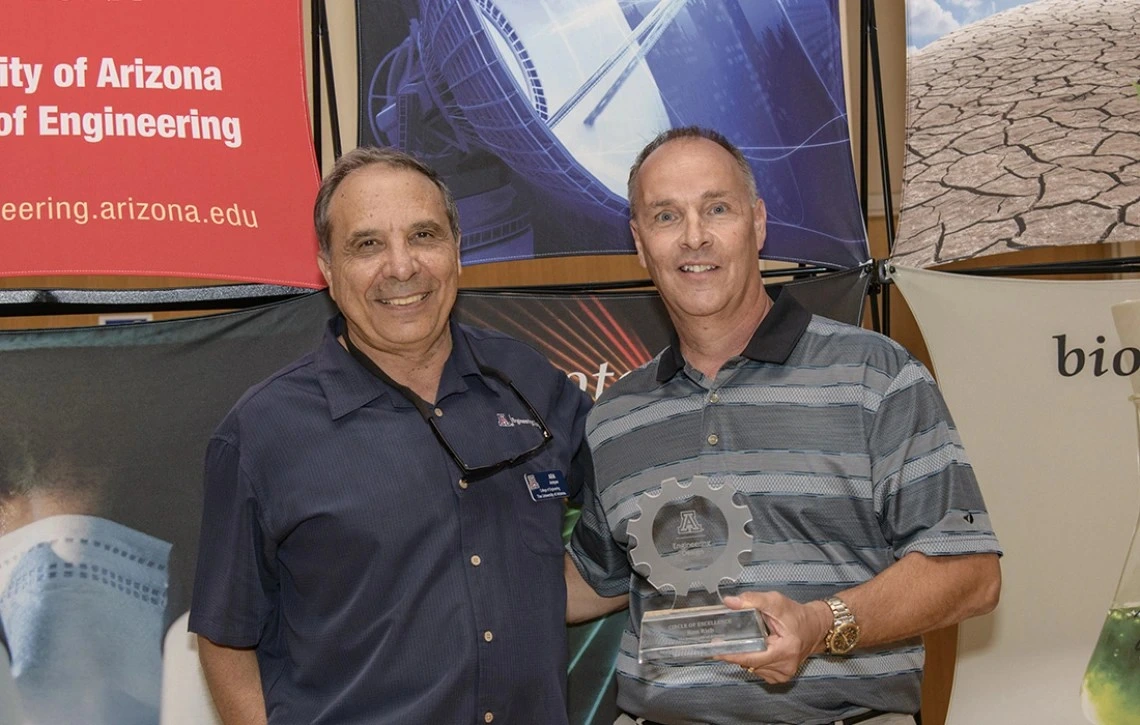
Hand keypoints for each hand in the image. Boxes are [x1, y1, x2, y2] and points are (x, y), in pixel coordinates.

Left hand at [715, 592, 830, 684]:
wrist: (815, 627)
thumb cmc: (796, 615)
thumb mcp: (775, 602)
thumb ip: (752, 600)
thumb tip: (730, 602)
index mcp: (785, 650)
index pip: (752, 657)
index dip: (732, 654)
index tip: (716, 651)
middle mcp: (785, 666)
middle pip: (750, 663)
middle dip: (736, 653)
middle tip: (724, 641)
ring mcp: (784, 674)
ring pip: (753, 669)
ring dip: (746, 657)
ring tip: (746, 641)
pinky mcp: (782, 677)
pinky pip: (760, 671)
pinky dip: (754, 661)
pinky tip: (757, 649)